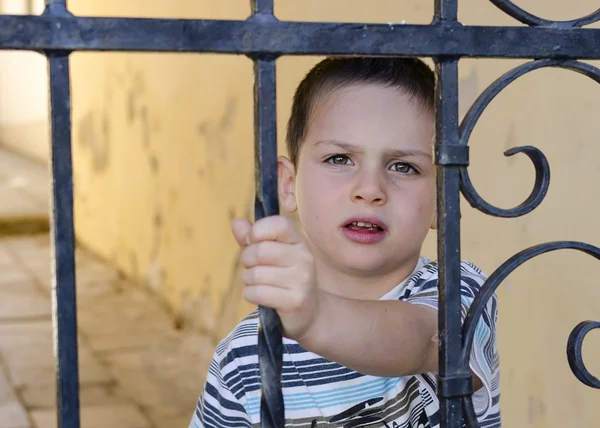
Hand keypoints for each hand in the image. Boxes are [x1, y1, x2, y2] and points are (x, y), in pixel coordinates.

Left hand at [232, 216, 319, 341]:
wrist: (308, 312)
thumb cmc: (284, 278)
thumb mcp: (271, 254)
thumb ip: (252, 237)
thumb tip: (237, 223)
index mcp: (299, 241)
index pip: (278, 224)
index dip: (257, 231)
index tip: (253, 241)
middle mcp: (304, 258)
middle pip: (259, 251)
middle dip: (247, 260)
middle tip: (252, 267)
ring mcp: (302, 280)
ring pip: (255, 274)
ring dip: (248, 280)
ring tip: (259, 283)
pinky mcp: (294, 301)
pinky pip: (257, 293)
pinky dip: (250, 295)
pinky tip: (260, 296)